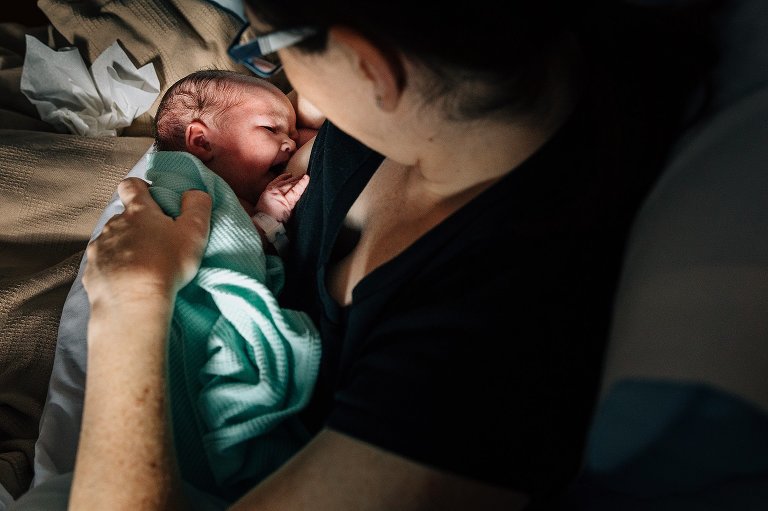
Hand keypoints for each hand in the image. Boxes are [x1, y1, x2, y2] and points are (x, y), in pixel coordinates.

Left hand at [83, 177, 211, 305]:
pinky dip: (115, 269)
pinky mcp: (91, 270)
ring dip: (126, 247)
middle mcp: (114, 224)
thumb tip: (193, 193)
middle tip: (157, 242)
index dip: (141, 188)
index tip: (153, 200)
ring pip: (113, 240)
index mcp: (138, 211)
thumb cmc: (166, 265)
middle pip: (123, 216)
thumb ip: (197, 206)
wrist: (132, 303)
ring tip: (143, 266)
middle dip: (138, 225)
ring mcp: (100, 247)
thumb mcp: (194, 232)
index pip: (131, 185)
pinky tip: (129, 282)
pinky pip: (104, 264)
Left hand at [255, 173, 309, 222]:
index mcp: (285, 203)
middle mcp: (277, 195)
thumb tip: (302, 196)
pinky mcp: (267, 191)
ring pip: (284, 182)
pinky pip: (276, 181)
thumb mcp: (291, 216)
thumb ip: (296, 205)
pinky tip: (289, 175)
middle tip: (305, 175)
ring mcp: (271, 192)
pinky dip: (282, 177)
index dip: (302, 184)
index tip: (307, 178)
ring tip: (300, 175)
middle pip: (290, 184)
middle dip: (298, 179)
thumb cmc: (278, 223)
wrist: (264, 225)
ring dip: (292, 178)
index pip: (295, 191)